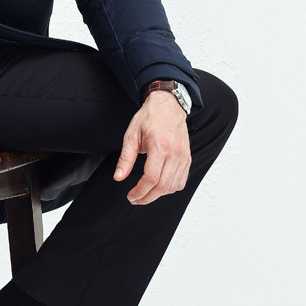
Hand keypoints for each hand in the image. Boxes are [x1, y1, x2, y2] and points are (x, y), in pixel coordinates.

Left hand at [113, 90, 190, 204]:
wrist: (168, 106)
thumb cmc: (149, 118)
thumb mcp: (132, 135)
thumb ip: (126, 158)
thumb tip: (118, 177)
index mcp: (160, 146)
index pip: (151, 178)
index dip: (140, 191)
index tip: (131, 196)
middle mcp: (174, 153)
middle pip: (163, 186)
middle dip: (147, 197)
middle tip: (136, 199)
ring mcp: (183, 157)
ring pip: (173, 186)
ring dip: (158, 195)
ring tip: (145, 193)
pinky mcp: (187, 159)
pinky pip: (181, 181)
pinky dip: (170, 188)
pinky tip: (159, 187)